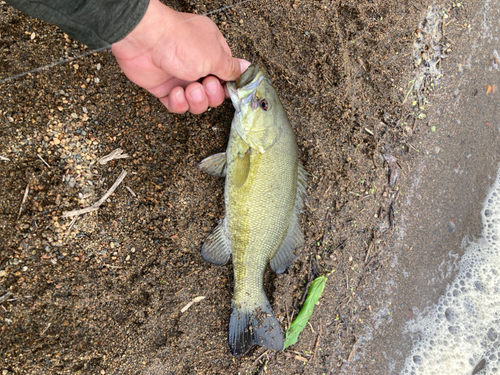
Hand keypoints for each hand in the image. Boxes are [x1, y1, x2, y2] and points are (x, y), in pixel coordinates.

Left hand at [111, 0, 249, 113]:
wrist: (143, 40)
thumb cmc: (180, 41)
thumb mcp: (215, 55)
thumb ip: (231, 68)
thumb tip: (247, 68)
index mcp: (212, 51)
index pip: (228, 75)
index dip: (230, 87)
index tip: (231, 91)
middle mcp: (197, 64)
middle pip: (214, 93)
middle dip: (212, 94)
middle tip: (205, 84)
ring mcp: (180, 76)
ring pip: (197, 102)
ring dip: (196, 100)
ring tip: (190, 89)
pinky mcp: (164, 88)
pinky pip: (178, 105)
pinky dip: (178, 103)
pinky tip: (175, 91)